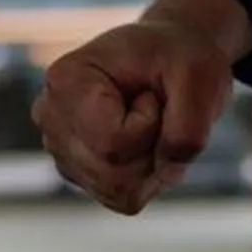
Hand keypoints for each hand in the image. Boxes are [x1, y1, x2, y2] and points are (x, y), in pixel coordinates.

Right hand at [34, 13, 240, 214]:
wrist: (170, 54)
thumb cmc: (180, 57)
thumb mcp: (200, 76)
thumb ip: (188, 130)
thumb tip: (166, 174)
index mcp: (66, 80)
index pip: (112, 143)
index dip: (150, 125)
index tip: (153, 92)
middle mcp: (51, 116)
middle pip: (112, 173)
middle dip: (153, 149)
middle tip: (158, 108)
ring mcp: (59, 146)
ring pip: (117, 190)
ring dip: (152, 164)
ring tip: (151, 120)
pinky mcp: (77, 170)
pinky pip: (121, 197)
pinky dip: (146, 177)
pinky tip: (146, 140)